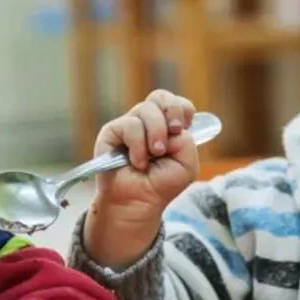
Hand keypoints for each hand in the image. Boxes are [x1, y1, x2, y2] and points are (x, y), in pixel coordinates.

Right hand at [86, 90, 198, 267]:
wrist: (138, 202)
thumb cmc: (161, 184)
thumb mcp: (187, 165)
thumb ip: (187, 142)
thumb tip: (173, 129)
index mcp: (167, 127)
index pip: (176, 103)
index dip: (182, 108)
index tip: (184, 126)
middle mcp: (148, 122)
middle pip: (160, 97)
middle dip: (171, 111)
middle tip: (174, 131)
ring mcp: (130, 125)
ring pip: (146, 109)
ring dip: (156, 133)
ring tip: (155, 154)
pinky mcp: (112, 131)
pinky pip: (130, 125)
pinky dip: (138, 145)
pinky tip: (138, 162)